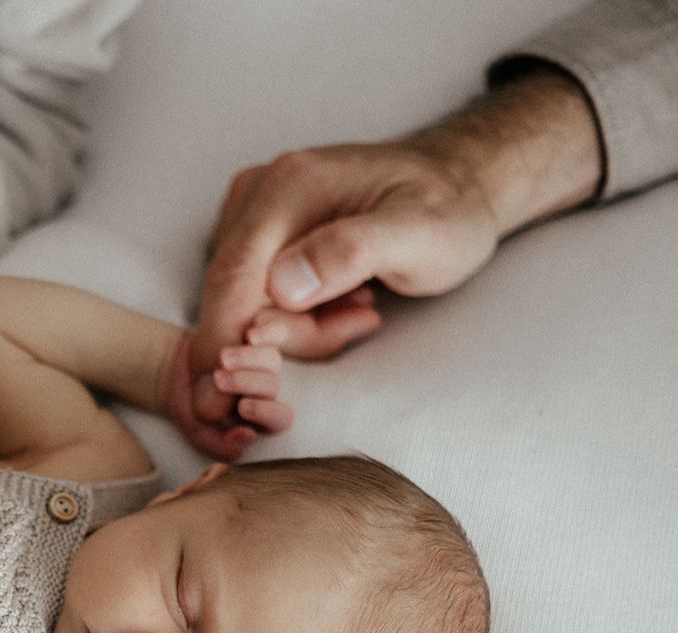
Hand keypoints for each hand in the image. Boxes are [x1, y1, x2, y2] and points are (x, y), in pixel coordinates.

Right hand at [159, 330, 302, 461]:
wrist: (173, 374)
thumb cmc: (190, 409)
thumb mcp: (199, 433)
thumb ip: (221, 446)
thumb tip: (248, 436)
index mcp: (259, 418)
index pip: (280, 418)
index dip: (266, 413)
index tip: (242, 408)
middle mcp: (265, 390)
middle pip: (272, 386)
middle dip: (246, 383)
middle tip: (218, 379)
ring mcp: (260, 362)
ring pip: (271, 360)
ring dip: (248, 359)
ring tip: (221, 358)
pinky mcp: (253, 338)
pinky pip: (268, 333)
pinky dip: (263, 333)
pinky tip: (247, 334)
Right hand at [188, 140, 493, 441]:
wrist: (455, 185)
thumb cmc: (448, 209)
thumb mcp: (422, 233)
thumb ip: (352, 253)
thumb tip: (282, 288)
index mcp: (288, 187)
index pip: (230, 278)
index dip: (222, 342)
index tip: (227, 402)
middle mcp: (257, 195)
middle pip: (234, 298)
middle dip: (285, 336)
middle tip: (361, 320)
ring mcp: (252, 215)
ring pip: (244, 305)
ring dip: (298, 328)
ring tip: (363, 303)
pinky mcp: (258, 237)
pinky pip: (256, 300)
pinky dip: (296, 318)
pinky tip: (345, 299)